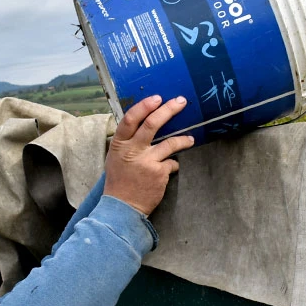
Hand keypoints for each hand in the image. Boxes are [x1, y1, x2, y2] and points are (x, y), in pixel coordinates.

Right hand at [104, 95, 194, 215]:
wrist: (122, 207)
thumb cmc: (119, 181)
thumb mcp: (116, 157)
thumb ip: (128, 142)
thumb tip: (145, 124)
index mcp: (119, 144)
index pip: (130, 119)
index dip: (144, 106)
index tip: (157, 98)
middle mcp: (132, 151)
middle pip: (152, 124)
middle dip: (169, 110)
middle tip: (181, 102)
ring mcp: (147, 162)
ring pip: (170, 143)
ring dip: (183, 139)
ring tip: (190, 139)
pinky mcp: (159, 173)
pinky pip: (172, 164)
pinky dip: (172, 165)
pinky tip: (169, 170)